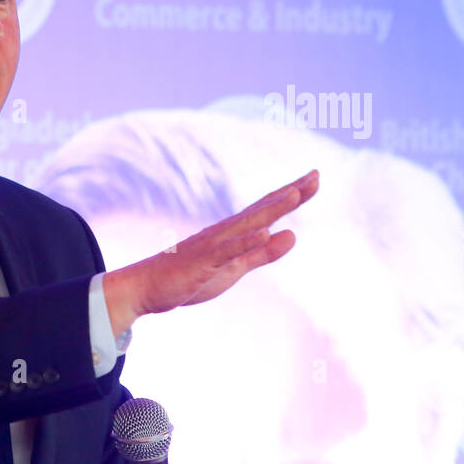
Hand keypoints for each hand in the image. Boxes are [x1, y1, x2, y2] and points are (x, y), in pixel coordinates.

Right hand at [102, 169, 319, 334]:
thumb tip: (292, 235)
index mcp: (234, 235)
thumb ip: (263, 254)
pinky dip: (246, 241)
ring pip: (247, 225)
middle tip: (316, 175)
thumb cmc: (190, 277)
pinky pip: (227, 250)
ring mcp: (214, 245)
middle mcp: (225, 233)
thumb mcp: (236, 268)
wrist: (147, 287)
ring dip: (272, 210)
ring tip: (296, 195)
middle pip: (262, 210)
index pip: (267, 210)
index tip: (314, 178)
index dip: (292, 195)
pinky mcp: (203, 261)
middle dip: (290, 194)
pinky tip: (265, 233)